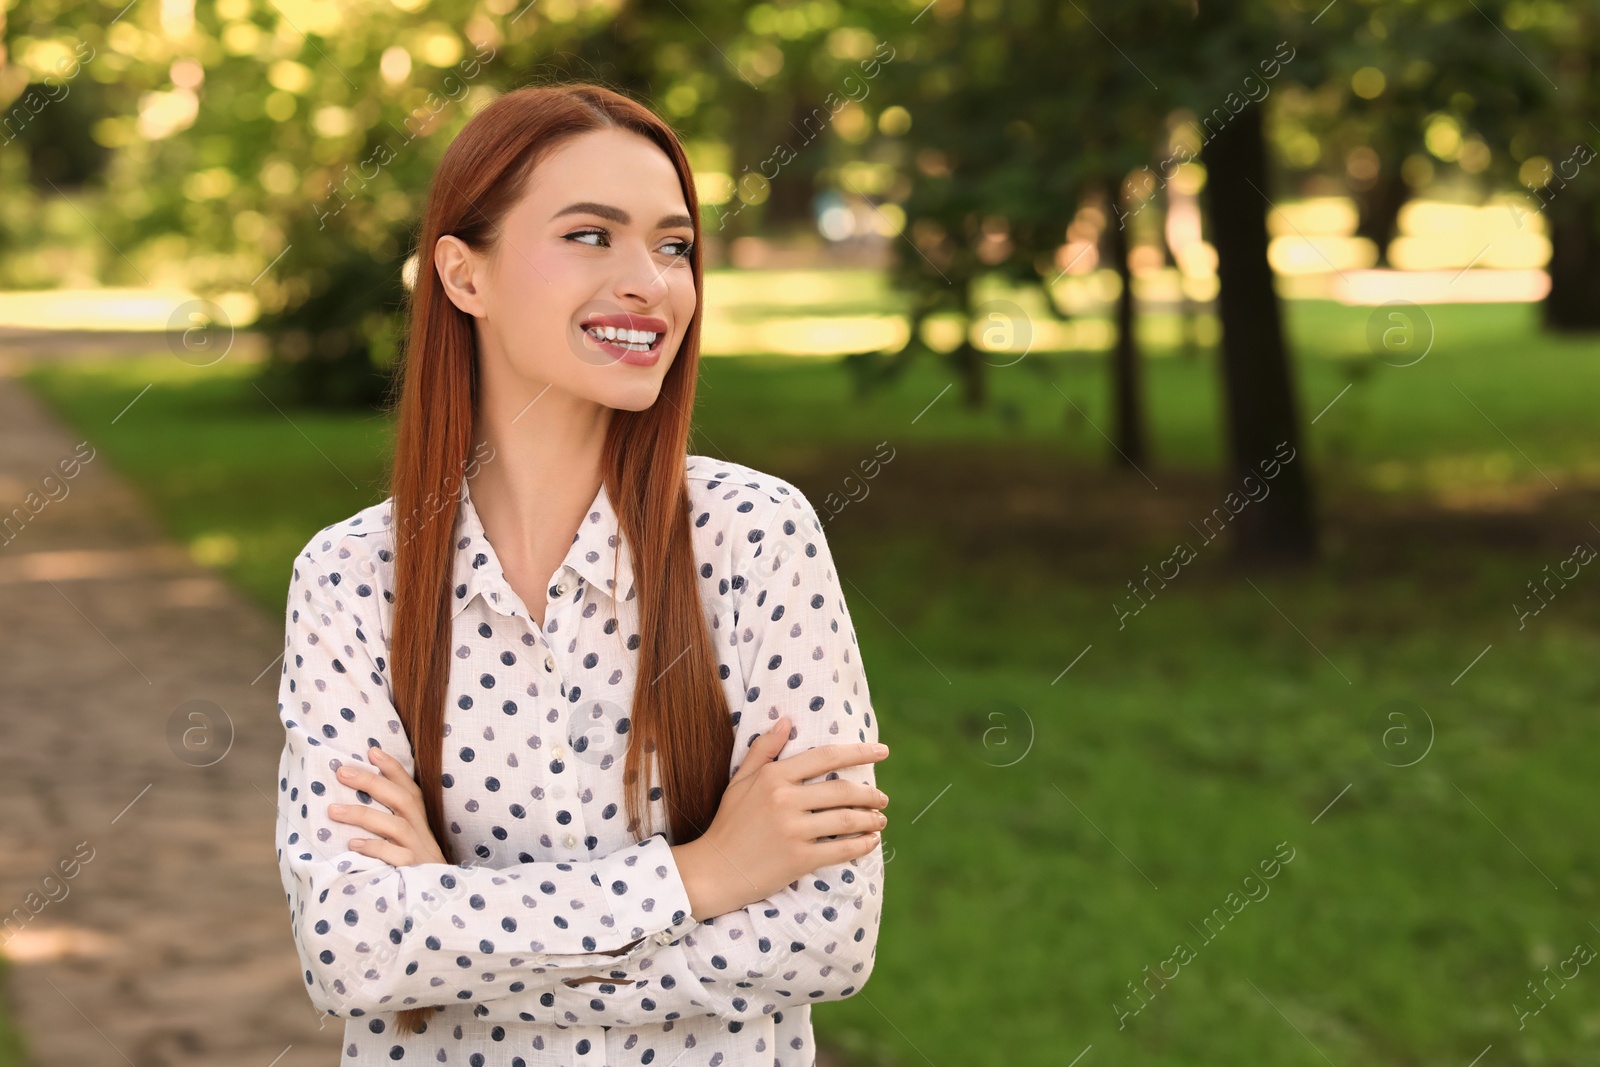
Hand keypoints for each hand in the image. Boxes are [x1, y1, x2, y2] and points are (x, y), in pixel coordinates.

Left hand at [327, 747, 446, 866]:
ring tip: (333, 810)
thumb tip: (354, 799)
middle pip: (402, 799)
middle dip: (372, 782)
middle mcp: (421, 831)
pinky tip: (353, 845)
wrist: (439, 899)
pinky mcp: (413, 871)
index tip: (372, 750)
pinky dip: (374, 848)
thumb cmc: (414, 866)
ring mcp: (418, 851)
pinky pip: (395, 856)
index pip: (409, 788)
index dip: (393, 768)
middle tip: (341, 772)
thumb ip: (390, 820)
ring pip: (395, 825)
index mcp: (419, 820)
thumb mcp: (408, 840)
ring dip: (363, 815)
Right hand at [672, 716, 889, 919]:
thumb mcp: (740, 781)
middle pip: (842, 790)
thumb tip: (786, 721)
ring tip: (880, 819)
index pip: (826, 757)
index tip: (882, 752)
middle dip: (870, 794)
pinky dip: (862, 845)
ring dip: (870, 819)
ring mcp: (792, 830)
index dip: (859, 752)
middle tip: (883, 798)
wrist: (715, 871)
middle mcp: (784, 800)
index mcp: (773, 777)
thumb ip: (763, 750)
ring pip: (846, 820)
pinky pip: (841, 849)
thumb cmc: (728, 824)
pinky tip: (871, 841)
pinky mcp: (799, 859)